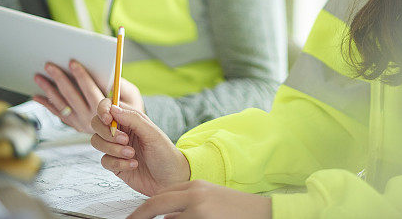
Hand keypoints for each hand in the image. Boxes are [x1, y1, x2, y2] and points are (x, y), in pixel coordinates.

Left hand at [33, 60, 143, 133]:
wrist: (126, 136)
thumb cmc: (130, 110)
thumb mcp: (132, 96)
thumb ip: (120, 84)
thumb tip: (108, 70)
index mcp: (105, 110)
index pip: (90, 90)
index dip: (81, 76)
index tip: (72, 62)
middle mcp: (90, 118)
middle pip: (72, 95)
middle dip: (59, 78)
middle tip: (49, 65)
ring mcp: (80, 123)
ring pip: (61, 104)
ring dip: (48, 89)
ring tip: (38, 77)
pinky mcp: (74, 124)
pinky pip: (58, 114)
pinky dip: (47, 104)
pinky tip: (36, 96)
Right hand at [90, 100, 189, 195]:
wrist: (170, 179)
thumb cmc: (165, 153)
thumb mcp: (152, 133)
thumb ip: (133, 119)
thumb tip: (112, 108)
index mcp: (130, 119)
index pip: (108, 107)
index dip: (103, 110)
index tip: (108, 119)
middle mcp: (121, 132)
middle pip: (97, 124)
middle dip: (106, 132)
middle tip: (125, 140)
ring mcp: (116, 148)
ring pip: (98, 142)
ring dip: (113, 149)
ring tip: (132, 154)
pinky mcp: (115, 164)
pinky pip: (105, 160)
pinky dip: (118, 163)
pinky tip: (134, 165)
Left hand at [128, 180, 271, 218]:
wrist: (263, 212)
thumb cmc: (236, 210)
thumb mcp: (209, 201)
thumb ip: (187, 205)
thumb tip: (165, 217)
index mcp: (194, 186)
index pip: (161, 196)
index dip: (143, 209)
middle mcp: (194, 194)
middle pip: (155, 204)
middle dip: (138, 216)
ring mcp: (198, 209)